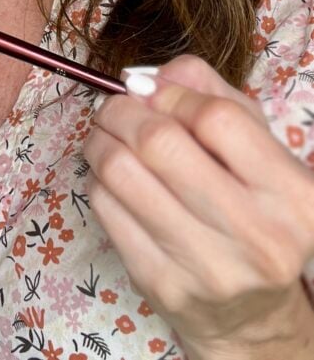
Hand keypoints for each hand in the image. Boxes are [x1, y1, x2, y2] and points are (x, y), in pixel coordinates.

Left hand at [84, 54, 313, 357]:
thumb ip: (211, 95)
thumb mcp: (256, 148)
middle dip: (122, 110)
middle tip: (114, 106)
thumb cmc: (254, 212)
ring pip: (121, 173)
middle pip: (159, 144)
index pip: (216, 119)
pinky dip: (96, 178)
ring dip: (100, 139)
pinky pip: (105, 208)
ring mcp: (207, 267)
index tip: (152, 91)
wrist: (252, 315)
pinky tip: (111, 176)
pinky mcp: (161, 285)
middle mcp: (257, 235)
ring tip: (105, 133)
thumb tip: (146, 76)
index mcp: (294, 195)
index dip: (172, 94)